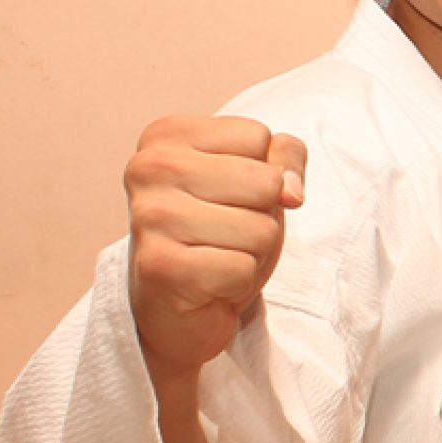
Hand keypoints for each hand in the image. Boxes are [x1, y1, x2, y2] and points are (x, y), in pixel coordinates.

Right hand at [125, 115, 306, 379]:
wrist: (178, 306)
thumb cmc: (219, 230)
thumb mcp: (258, 179)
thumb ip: (285, 158)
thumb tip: (292, 193)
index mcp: (167, 135)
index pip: (259, 137)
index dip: (261, 173)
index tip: (224, 197)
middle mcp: (150, 168)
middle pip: (265, 182)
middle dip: (262, 215)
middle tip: (226, 233)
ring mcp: (150, 216)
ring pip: (261, 229)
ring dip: (253, 252)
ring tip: (218, 256)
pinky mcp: (159, 266)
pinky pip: (243, 268)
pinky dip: (239, 282)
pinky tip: (209, 283)